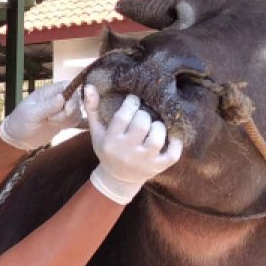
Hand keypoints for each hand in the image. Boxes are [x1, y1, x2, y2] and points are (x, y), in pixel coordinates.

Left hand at [0, 80, 82, 150]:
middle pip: (75, 99)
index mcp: (48, 92)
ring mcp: (61, 109)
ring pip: (77, 110)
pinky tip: (58, 126)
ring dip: (67, 119)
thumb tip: (62, 97)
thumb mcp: (31, 114)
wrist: (18, 138)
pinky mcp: (64, 120)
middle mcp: (57, 98)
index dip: (72, 95)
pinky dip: (70, 124)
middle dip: (68, 112)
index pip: (67, 85)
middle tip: (51, 119)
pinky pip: (75, 119)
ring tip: (51, 122)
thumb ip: (47, 106)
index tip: (66, 108)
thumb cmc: (20, 122)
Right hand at [84, 86, 182, 203]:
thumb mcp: (97, 132)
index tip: (134, 100)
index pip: (123, 116)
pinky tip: (171, 136)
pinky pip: (173, 154)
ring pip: (157, 138)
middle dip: (145, 114)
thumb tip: (90, 86)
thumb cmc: (108, 149)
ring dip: (159, 127)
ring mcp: (144, 161)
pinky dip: (176, 143)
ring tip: (155, 125)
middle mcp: (127, 152)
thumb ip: (92, 109)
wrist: (118, 179)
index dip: (131, 103)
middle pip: (142, 124)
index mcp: (111, 141)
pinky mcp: (158, 167)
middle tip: (144, 115)